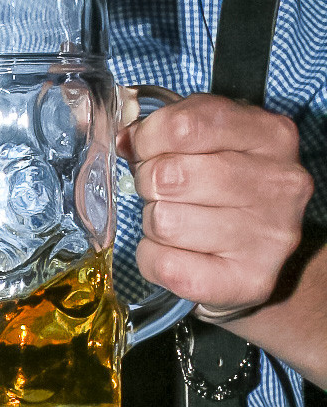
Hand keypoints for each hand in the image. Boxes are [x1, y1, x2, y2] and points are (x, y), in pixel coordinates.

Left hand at [122, 93, 312, 319]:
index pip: (185, 126)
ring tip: (177, 221)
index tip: (148, 149)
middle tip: (162, 191)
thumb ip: (168, 129)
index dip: (149, 138)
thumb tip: (126, 139)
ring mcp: (269, 235)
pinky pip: (165, 264)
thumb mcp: (211, 142)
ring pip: (164, 222)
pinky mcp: (249, 280)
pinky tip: (175, 251)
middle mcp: (280, 183)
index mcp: (272, 135)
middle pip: (169, 176)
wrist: (259, 254)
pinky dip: (153, 257)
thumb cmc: (229, 189)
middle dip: (149, 183)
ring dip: (153, 222)